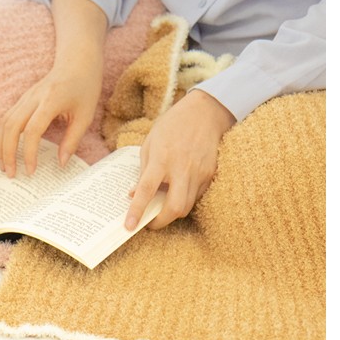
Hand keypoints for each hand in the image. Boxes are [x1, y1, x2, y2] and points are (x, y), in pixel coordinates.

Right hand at [0, 61, 101, 176]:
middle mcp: (33, 98)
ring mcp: (25, 97)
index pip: (32, 130)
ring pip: (4, 122)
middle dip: (7, 153)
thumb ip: (72, 140)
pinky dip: (3, 136)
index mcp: (51, 101)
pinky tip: (5, 151)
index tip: (31, 171)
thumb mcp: (85, 116)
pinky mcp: (22, 99)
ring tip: (4, 166)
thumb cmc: (84, 88)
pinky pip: (6, 118)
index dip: (29, 153)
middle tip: (10, 174)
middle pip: (11, 127)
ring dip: (1, 146)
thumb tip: (60, 163)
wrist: (77, 62)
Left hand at [125, 89, 235, 230]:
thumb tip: (134, 194)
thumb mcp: (150, 143)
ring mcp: (199, 173)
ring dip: (172, 213)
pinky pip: (196, 197)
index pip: (146, 190)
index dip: (137, 211)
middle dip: (161, 222)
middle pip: (174, 208)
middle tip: (150, 222)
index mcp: (161, 159)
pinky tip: (177, 192)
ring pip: (187, 206)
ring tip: (162, 206)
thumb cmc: (172, 126)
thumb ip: (143, 170)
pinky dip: (185, 200)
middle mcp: (181, 168)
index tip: (129, 226)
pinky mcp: (210, 175)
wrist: (205, 113)